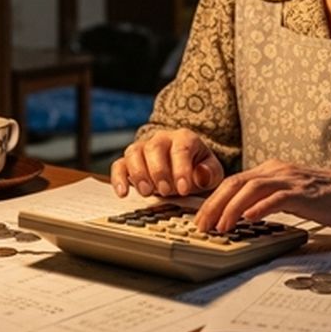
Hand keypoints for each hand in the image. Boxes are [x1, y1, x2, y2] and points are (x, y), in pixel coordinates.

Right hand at [110, 129, 224, 197]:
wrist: (182, 170)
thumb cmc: (197, 170)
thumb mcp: (211, 172)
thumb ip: (210, 172)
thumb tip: (201, 174)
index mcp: (184, 138)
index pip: (181, 149)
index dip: (181, 169)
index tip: (183, 189)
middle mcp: (161, 139)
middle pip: (155, 148)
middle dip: (159, 171)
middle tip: (166, 191)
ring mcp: (143, 149)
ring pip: (134, 153)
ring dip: (139, 174)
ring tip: (147, 192)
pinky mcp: (128, 162)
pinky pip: (119, 165)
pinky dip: (118, 179)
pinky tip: (123, 193)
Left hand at [193, 160, 330, 232]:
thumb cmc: (321, 197)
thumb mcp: (287, 193)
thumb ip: (266, 198)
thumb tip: (240, 214)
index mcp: (270, 170)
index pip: (233, 182)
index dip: (213, 200)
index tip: (200, 220)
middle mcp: (277, 171)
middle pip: (236, 183)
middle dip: (214, 204)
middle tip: (202, 225)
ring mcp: (290, 180)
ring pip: (252, 188)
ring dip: (232, 208)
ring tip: (222, 227)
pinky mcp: (304, 192)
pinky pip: (277, 197)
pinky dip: (261, 207)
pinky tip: (250, 218)